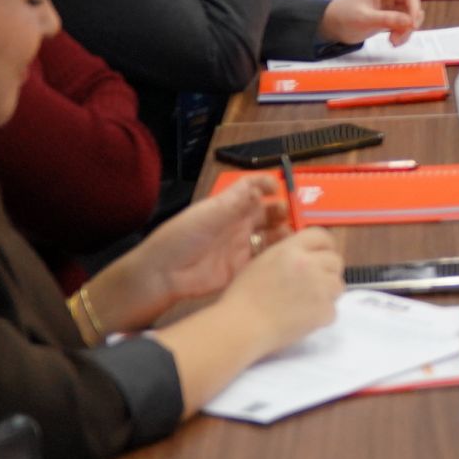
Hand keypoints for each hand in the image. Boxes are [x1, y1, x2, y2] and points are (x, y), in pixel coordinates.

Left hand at [103, 174, 285, 324]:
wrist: (164, 274)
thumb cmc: (183, 236)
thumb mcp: (209, 213)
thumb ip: (237, 199)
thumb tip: (262, 185)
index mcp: (227, 206)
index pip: (252, 189)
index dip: (267, 185)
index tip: (279, 188)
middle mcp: (237, 223)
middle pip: (267, 211)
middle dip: (282, 210)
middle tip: (294, 214)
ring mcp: (240, 245)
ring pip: (270, 234)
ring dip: (283, 231)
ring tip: (291, 235)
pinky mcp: (242, 267)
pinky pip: (264, 257)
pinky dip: (276, 253)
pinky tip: (284, 252)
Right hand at [226, 226, 344, 354]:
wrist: (241, 326)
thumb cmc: (243, 297)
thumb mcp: (262, 262)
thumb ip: (288, 254)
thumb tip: (306, 255)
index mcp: (291, 250)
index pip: (321, 236)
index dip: (325, 246)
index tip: (323, 256)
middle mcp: (309, 264)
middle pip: (336, 261)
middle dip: (328, 272)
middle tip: (313, 285)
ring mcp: (319, 287)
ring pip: (338, 286)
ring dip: (327, 294)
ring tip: (305, 304)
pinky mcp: (324, 311)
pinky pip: (332, 310)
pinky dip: (321, 316)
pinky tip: (302, 319)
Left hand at [319, 0, 420, 46]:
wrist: (332, 25)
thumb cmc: (345, 17)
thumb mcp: (365, 19)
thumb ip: (388, 19)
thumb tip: (410, 21)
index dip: (414, 8)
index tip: (413, 25)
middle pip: (413, 6)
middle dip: (410, 22)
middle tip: (399, 37)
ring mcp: (392, 6)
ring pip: (410, 17)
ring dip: (406, 31)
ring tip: (393, 42)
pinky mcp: (391, 17)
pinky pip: (404, 24)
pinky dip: (402, 34)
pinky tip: (393, 41)